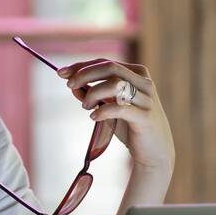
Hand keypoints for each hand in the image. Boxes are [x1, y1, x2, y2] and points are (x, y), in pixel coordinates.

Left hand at [57, 58, 174, 174]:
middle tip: (69, 86)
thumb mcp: (110, 106)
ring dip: (93, 93)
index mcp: (137, 74)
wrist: (154, 151)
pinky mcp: (145, 117)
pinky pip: (120, 108)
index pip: (105, 62)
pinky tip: (94, 117)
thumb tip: (72, 86)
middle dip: (85, 74)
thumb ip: (94, 95)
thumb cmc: (130, 126)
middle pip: (110, 68)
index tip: (61, 73)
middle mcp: (144, 83)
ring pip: (115, 85)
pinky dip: (103, 111)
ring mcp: (147, 99)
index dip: (82, 66)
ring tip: (86, 107)